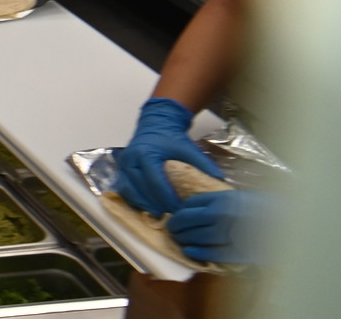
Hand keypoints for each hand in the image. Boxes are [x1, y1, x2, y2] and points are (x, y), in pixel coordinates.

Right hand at [114, 97, 222, 215]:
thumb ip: (202, 164)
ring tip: (159, 215)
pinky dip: (135, 200)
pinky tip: (148, 207)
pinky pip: (125, 189)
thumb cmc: (172, 137)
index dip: (167, 199)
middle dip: (156, 205)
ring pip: (129, 191)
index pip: (156, 182)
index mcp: (146, 154)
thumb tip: (219, 181)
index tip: (180, 210)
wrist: (157, 123)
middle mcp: (131, 159)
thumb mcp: (188, 148)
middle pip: (141, 189)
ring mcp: (123, 164)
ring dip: (144, 205)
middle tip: (171, 216)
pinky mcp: (122, 168)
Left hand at [167, 187, 270, 264]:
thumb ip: (226, 200)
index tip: (177, 215)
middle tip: (172, 230)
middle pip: (190, 219)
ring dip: (185, 239)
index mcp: (228, 197)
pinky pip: (215, 253)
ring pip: (199, 236)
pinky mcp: (243, 252)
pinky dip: (200, 253)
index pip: (193, 203)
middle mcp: (227, 213)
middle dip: (177, 225)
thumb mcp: (248, 197)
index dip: (182, 210)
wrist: (299, 225)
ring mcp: (234, 232)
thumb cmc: (275, 209)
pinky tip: (191, 253)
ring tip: (179, 241)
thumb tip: (203, 207)